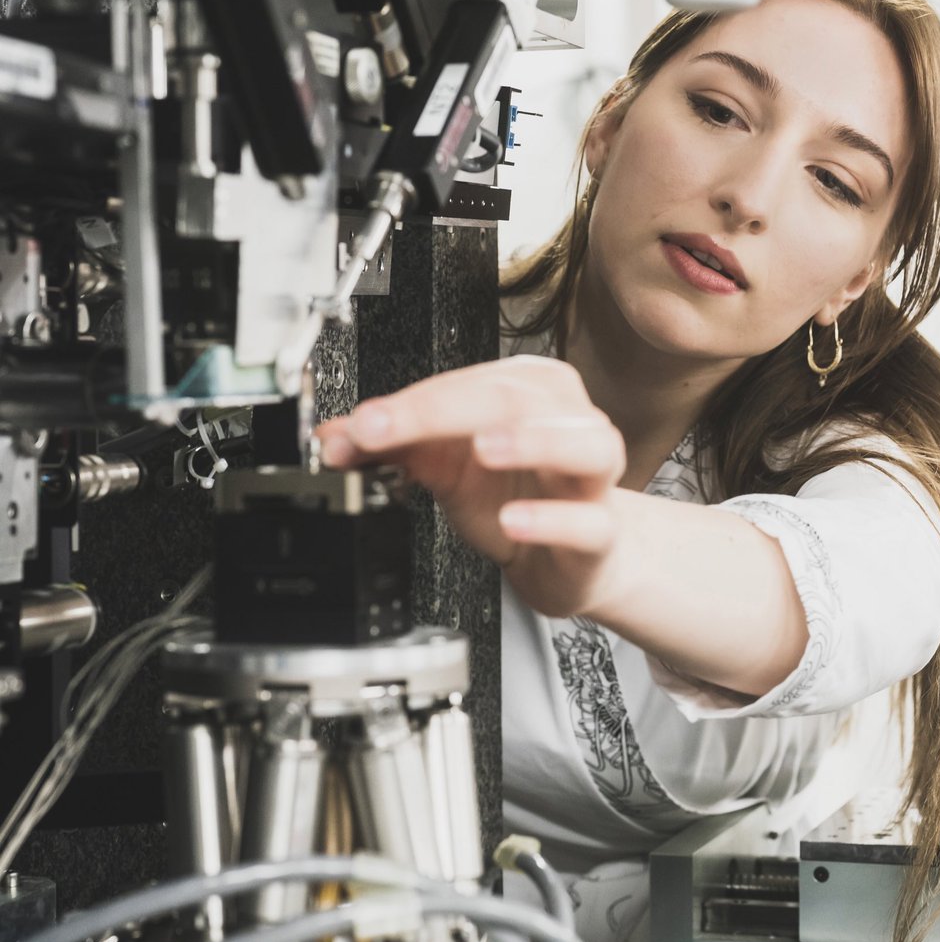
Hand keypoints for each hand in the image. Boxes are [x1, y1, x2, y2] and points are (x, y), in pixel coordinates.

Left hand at [315, 356, 627, 616]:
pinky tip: (514, 519)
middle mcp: (568, 419)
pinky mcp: (602, 529)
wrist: (563, 557)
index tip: (362, 424)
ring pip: (579, 442)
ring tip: (484, 448)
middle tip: (387, 430)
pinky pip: (588, 520)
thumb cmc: (514, 498)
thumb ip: (395, 448)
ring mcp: (592, 474)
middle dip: (443, 411)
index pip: (468, 384)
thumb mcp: (446, 468)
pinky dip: (552, 518)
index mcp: (529, 390)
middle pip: (516, 399)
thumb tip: (334, 439)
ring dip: (532, 440)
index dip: (410, 403)